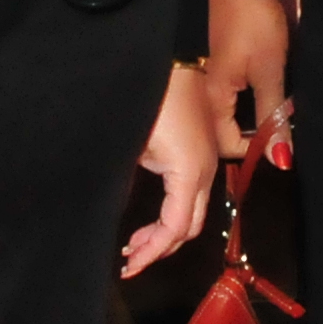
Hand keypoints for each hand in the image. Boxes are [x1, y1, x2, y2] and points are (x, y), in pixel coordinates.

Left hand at [124, 63, 218, 277]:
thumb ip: (126, 183)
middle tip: (130, 260)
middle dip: (160, 248)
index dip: (151, 252)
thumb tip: (114, 212)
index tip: (127, 267)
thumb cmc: (148, 97)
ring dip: (168, 232)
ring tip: (136, 242)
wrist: (171, 55)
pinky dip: (174, 212)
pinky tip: (153, 216)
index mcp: (190, 172)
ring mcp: (209, 160)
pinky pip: (193, 194)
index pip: (175, 228)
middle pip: (190, 227)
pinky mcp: (203, 150)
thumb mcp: (132, 144)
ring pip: (194, 212)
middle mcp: (207, 171)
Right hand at [204, 0, 294, 163]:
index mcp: (213, 99)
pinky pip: (222, 94)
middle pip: (222, 132)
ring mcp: (201, 77)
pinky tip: (257, 88)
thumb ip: (274, 115)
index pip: (228, 146)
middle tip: (278, 122)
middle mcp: (201, 94)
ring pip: (223, 113)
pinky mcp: (207, 63)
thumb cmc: (254, 23)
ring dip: (247, 116)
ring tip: (272, 106)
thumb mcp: (271, 70)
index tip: (280, 137)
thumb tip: (279, 158)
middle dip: (251, 134)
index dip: (256, 149)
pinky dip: (241, 98)